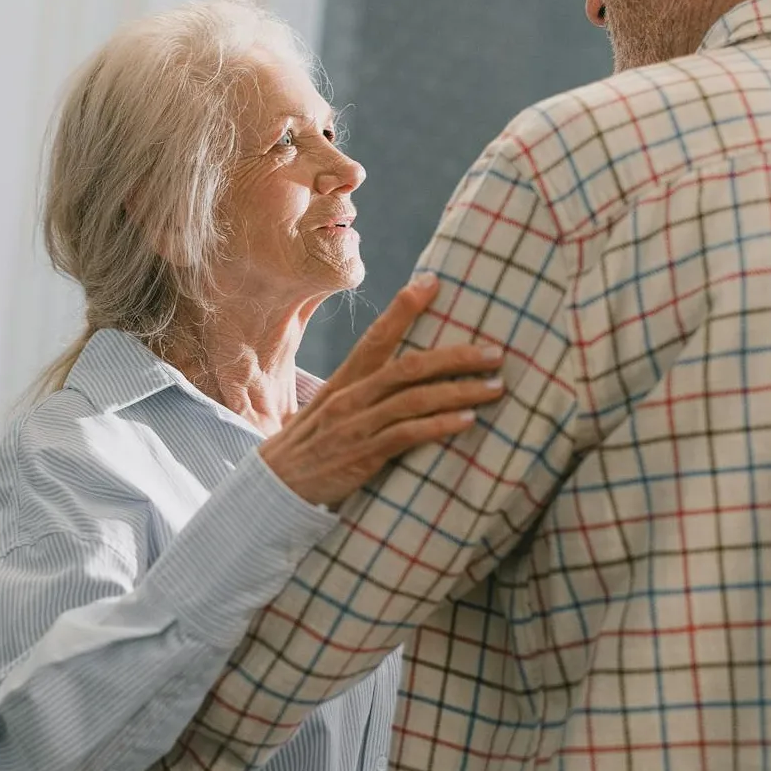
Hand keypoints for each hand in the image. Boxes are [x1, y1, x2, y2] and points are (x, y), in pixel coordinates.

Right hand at [260, 275, 504, 508]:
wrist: (274, 488)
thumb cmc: (311, 446)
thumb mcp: (331, 408)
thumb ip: (363, 390)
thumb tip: (404, 375)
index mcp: (344, 380)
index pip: (376, 336)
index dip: (405, 308)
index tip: (433, 281)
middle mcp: (351, 397)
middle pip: (409, 366)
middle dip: (456, 356)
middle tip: (496, 352)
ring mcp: (356, 425)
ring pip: (415, 399)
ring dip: (460, 391)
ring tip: (495, 387)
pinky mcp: (362, 456)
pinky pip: (407, 435)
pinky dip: (439, 425)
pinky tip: (467, 421)